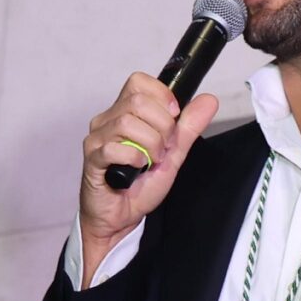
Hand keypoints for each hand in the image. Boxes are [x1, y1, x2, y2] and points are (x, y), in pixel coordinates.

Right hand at [79, 74, 218, 280]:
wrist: (121, 218)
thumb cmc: (140, 185)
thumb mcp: (173, 153)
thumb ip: (189, 127)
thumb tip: (208, 99)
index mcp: (124, 112)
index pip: (138, 81)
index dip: (161, 96)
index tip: (174, 118)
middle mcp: (106, 120)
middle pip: (137, 101)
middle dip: (162, 126)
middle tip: (164, 148)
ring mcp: (96, 139)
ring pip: (127, 122)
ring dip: (150, 144)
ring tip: (152, 161)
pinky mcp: (92, 159)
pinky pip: (113, 148)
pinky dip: (133, 158)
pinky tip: (138, 168)